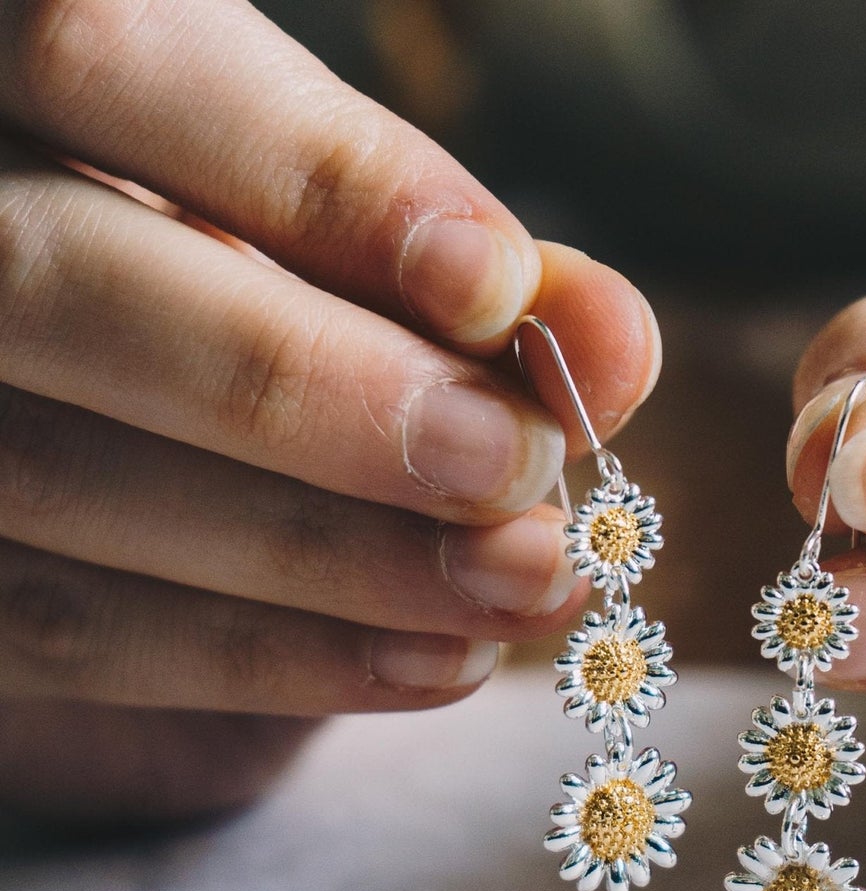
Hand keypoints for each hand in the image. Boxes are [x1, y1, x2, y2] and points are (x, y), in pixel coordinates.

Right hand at [0, 0, 658, 823]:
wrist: (114, 434)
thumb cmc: (241, 303)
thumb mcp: (329, 253)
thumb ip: (453, 271)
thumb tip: (613, 339)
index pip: (103, 53)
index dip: (316, 182)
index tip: (496, 290)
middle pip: (59, 288)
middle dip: (322, 394)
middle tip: (519, 469)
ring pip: (58, 483)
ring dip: (328, 558)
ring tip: (516, 581)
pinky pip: (63, 634)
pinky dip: (269, 660)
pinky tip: (434, 661)